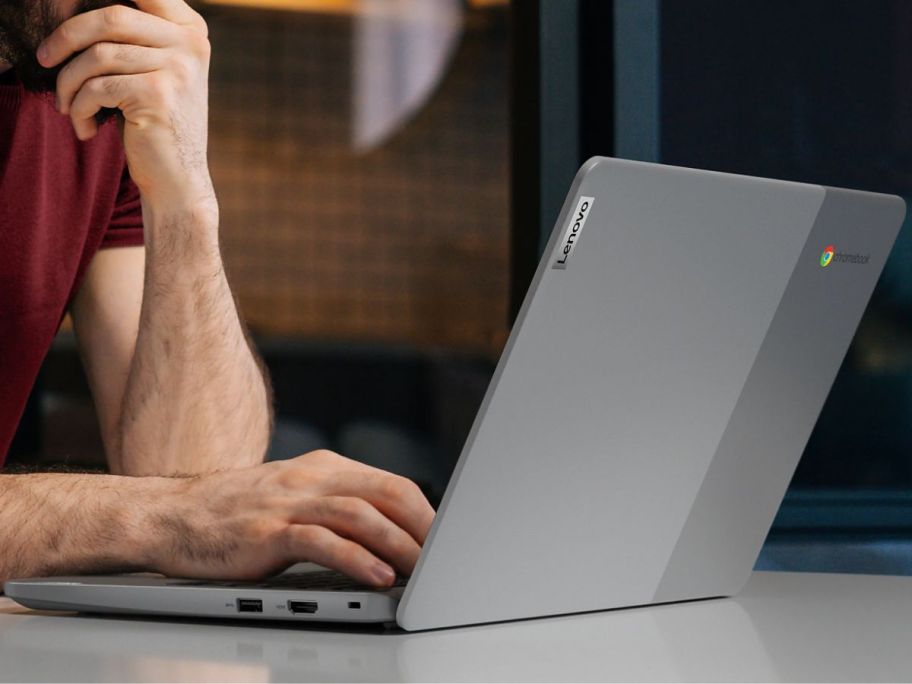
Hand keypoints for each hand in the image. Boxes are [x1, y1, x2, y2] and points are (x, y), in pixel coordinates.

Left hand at [38, 0, 211, 205]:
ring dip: (69, 84)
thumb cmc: (156, 122)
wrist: (178, 179)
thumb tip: (73, 4)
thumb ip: (134, 33)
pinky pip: (97, 88)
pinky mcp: (158, 95)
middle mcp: (191, 44)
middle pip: (110, 18)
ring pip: (97, 56)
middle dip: (65, 37)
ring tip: (67, 106)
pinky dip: (79, 109)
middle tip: (44, 59)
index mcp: (191, 30)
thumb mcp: (155, 69)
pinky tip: (86, 128)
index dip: (93, 3)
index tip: (68, 12)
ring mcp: (178, 69)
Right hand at [148, 450, 436, 586]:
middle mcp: (311, 479)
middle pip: (385, 494)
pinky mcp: (266, 532)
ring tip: (422, 570)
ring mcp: (288, 503)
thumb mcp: (294, 496)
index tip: (447, 540)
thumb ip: (337, 506)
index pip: (390, 485)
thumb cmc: (237, 513)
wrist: (171, 516)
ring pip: (359, 516)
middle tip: (446, 557)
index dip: (425, 512)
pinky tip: (377, 576)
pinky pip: (321, 542)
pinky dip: (355, 559)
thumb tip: (389, 532)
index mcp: (324, 469)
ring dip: (398, 543)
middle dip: (422, 526)